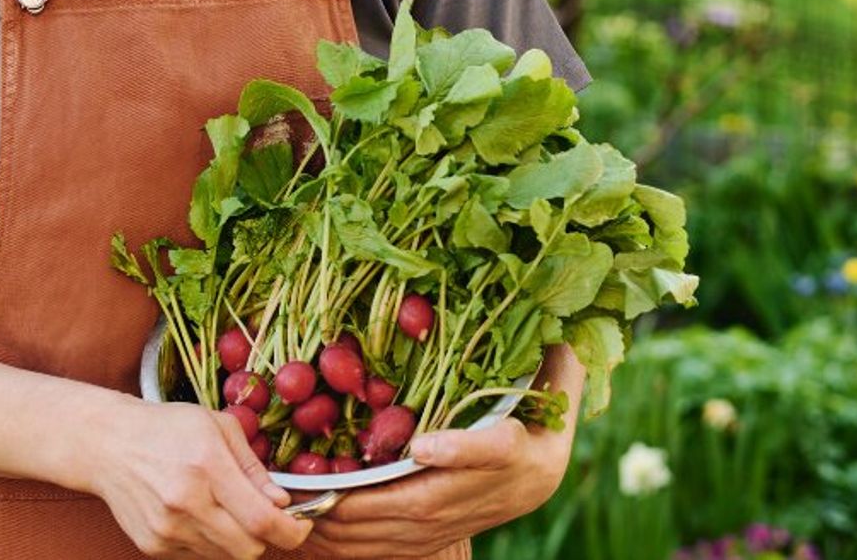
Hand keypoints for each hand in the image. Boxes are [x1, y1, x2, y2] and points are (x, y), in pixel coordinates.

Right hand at [82, 396, 313, 558]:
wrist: (108, 444)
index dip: (292, 530)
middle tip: (269, 515)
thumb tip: (282, 502)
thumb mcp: (220, 427)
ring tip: (229, 508)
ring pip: (226, 556)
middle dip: (268, 537)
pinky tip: (201, 513)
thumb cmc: (169, 427)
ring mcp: (167, 529)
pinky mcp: (153, 545)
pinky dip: (211, 541)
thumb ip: (254, 468)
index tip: (303, 524)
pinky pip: (199, 555)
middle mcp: (186, 504)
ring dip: (239, 539)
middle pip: (248, 548)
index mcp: (208, 467)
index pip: (261, 520)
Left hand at [304, 345, 585, 558]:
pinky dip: (347, 543)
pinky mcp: (436, 539)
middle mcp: (489, 496)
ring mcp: (460, 522)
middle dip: (366, 499)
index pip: (494, 451)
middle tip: (317, 480)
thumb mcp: (556, 381)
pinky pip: (386, 549)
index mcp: (522, 452)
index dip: (460, 449)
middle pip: (423, 504)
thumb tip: (555, 320)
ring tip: (300, 505)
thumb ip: (552, 357)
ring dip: (346, 524)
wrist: (539, 478)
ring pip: (396, 533)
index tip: (423, 444)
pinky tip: (312, 526)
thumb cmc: (538, 414)